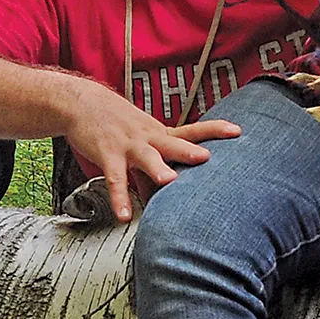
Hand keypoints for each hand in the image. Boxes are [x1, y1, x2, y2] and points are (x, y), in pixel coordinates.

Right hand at [63, 80, 241, 221]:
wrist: (81, 102)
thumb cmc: (117, 124)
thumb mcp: (142, 140)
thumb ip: (156, 168)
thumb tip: (169, 196)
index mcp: (160, 133)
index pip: (192, 130)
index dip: (214, 129)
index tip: (238, 131)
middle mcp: (148, 137)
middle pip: (173, 142)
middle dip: (190, 150)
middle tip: (208, 158)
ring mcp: (128, 145)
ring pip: (146, 157)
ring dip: (157, 168)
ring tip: (169, 181)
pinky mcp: (107, 154)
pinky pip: (115, 179)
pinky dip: (119, 197)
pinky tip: (124, 216)